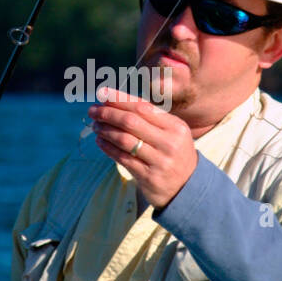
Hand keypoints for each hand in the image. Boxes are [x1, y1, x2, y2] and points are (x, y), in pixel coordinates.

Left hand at [88, 87, 197, 208]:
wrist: (188, 187)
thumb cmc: (173, 153)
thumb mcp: (172, 133)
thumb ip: (150, 118)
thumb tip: (115, 100)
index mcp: (175, 126)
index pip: (143, 107)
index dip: (120, 99)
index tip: (102, 93)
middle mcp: (169, 142)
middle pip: (131, 122)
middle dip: (108, 113)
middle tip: (93, 110)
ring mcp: (159, 161)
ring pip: (124, 140)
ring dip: (105, 130)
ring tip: (95, 126)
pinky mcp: (149, 177)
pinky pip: (122, 158)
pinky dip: (108, 148)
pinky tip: (100, 141)